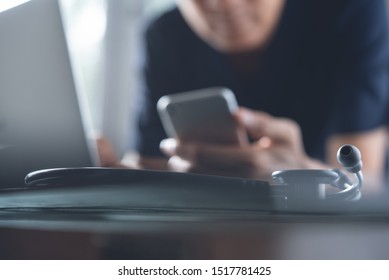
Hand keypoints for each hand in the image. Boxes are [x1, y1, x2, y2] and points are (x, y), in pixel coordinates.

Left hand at [160, 107, 322, 179]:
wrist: (304, 186)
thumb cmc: (291, 154)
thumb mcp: (285, 131)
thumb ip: (261, 121)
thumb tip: (235, 113)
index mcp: (253, 160)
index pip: (207, 154)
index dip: (183, 147)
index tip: (168, 142)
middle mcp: (244, 180)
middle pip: (199, 172)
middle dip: (178, 161)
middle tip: (169, 150)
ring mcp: (240, 194)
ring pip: (201, 185)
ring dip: (184, 173)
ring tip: (176, 161)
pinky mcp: (238, 202)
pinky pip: (210, 193)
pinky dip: (195, 182)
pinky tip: (190, 172)